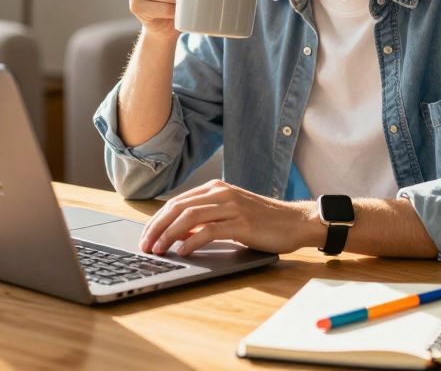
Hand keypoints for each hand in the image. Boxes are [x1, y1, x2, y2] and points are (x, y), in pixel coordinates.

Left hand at [139, 179, 321, 256]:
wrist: (296, 221)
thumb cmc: (263, 221)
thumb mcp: (230, 214)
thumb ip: (206, 219)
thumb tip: (178, 232)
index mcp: (215, 189)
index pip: (176, 202)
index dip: (157, 219)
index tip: (145, 236)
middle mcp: (221, 193)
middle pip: (178, 207)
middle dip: (156, 227)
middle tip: (145, 245)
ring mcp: (231, 206)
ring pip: (189, 217)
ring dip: (169, 234)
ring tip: (158, 250)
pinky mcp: (241, 223)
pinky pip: (209, 230)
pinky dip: (192, 240)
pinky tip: (182, 251)